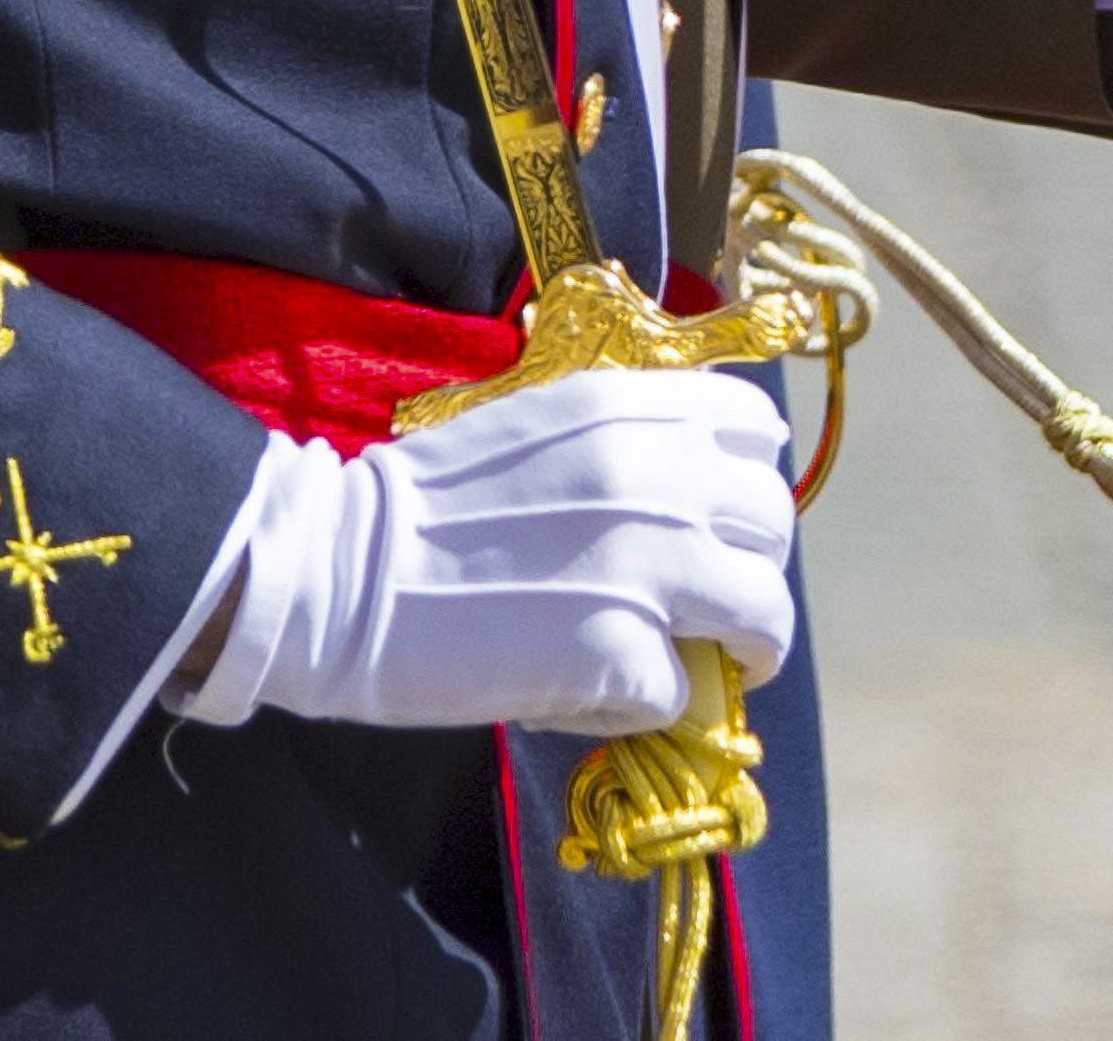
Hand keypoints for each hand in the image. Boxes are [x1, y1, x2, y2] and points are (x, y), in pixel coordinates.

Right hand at [176, 366, 797, 737]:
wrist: (338, 571)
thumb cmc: (424, 504)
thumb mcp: (545, 430)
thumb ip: (627, 448)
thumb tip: (691, 503)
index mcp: (638, 409)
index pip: (756, 430)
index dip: (746, 478)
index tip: (726, 514)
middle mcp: (665, 478)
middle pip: (774, 523)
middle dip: (756, 564)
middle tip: (722, 601)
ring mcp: (652, 568)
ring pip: (764, 613)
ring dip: (748, 645)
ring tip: (718, 664)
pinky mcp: (623, 654)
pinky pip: (682, 692)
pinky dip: (653, 704)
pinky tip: (607, 695)